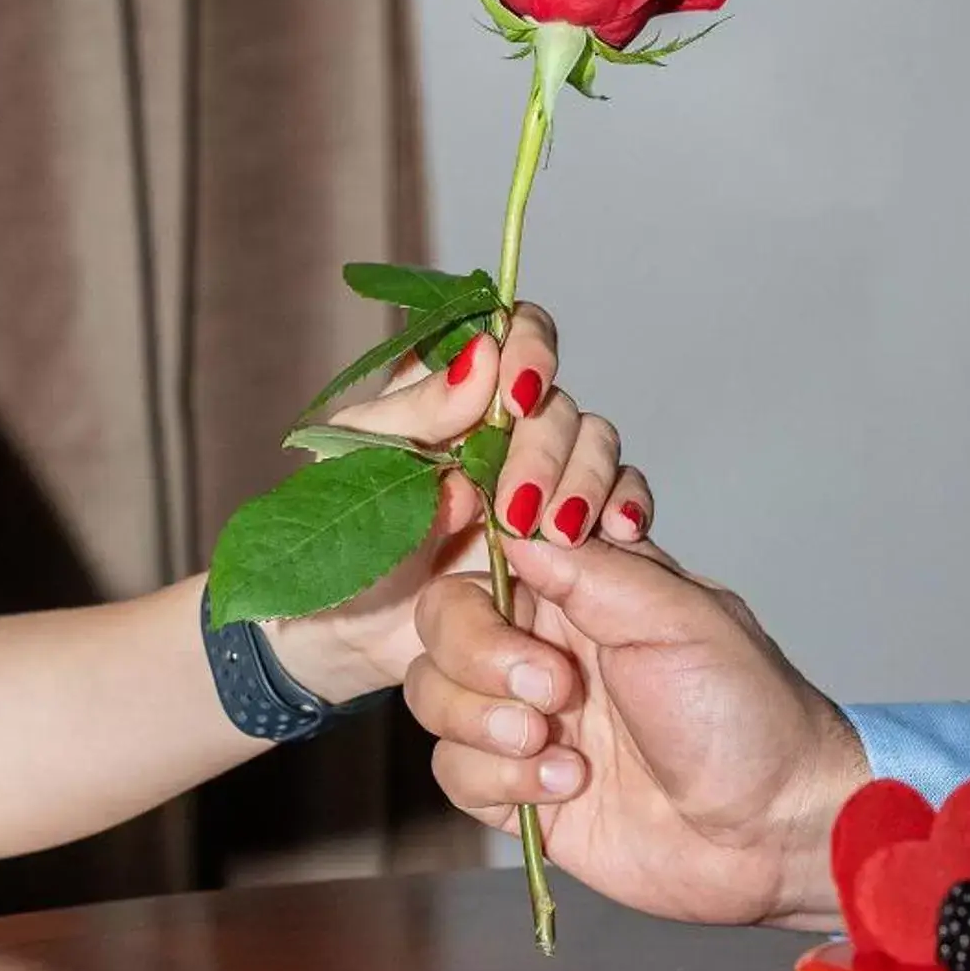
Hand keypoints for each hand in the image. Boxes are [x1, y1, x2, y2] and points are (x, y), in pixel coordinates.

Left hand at [264, 306, 650, 705]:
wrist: (355, 635)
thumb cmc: (342, 539)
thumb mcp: (358, 466)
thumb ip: (419, 410)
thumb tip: (482, 359)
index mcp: (454, 393)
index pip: (514, 335)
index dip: (529, 350)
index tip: (517, 397)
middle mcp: (506, 428)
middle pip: (558, 402)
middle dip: (545, 452)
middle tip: (515, 510)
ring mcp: (543, 478)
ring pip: (596, 445)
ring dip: (584, 482)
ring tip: (554, 536)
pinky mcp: (571, 531)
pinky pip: (621, 499)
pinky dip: (627, 507)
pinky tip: (615, 531)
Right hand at [405, 537, 868, 926]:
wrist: (767, 832)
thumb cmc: (747, 715)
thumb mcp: (679, 619)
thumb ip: (591, 568)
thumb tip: (514, 522)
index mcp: (584, 585)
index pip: (491, 539)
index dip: (480, 550)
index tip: (507, 573)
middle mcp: (543, 642)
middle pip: (442, 616)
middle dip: (482, 654)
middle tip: (555, 688)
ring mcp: (523, 715)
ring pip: (434, 693)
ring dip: (487, 721)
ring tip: (561, 744)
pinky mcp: (512, 787)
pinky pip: (451, 768)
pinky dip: (504, 781)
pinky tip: (569, 786)